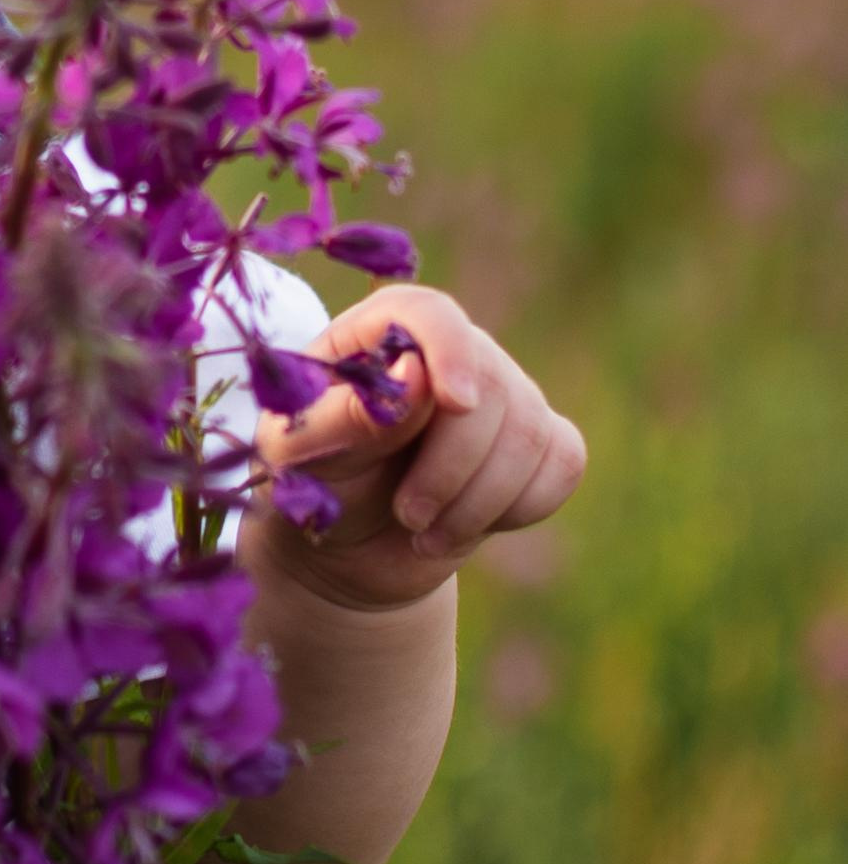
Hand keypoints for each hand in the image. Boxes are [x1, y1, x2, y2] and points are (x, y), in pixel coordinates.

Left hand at [249, 284, 583, 613]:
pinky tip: (466, 525)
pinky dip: (519, 509)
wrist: (345, 548)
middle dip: (451, 469)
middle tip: (407, 516)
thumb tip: (415, 371)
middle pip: (491, 389)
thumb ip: (347, 417)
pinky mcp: (536, 443)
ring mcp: (502, 396)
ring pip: (531, 434)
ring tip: (423, 532)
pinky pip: (563, 464)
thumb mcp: (301, 457)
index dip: (451, 352)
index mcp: (382, 333)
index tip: (455, 403)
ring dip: (477, 503)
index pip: (432, 315)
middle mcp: (451, 353)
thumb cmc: (312, 486)